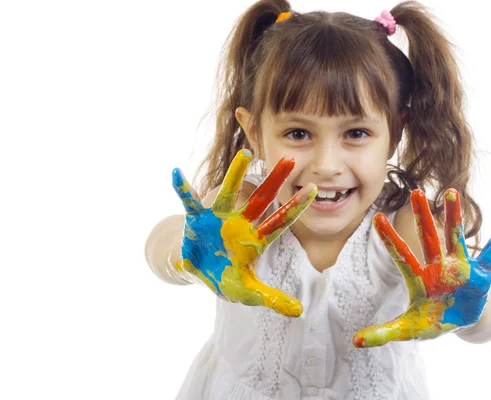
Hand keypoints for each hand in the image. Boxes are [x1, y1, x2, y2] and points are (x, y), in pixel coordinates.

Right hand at [172, 149, 316, 316]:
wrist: (197, 273)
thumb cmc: (226, 278)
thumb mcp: (249, 292)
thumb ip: (272, 299)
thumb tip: (299, 311)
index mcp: (256, 239)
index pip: (280, 221)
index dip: (296, 206)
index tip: (314, 189)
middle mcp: (241, 223)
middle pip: (261, 198)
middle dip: (275, 181)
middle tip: (291, 159)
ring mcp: (219, 217)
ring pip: (229, 191)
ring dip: (236, 173)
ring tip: (245, 153)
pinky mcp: (197, 218)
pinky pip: (189, 201)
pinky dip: (182, 188)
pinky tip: (176, 172)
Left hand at [352, 189, 490, 346]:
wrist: (460, 322)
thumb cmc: (432, 321)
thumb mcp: (408, 330)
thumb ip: (383, 333)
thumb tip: (354, 342)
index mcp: (420, 278)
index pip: (401, 255)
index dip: (390, 238)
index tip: (376, 217)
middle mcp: (438, 267)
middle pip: (428, 238)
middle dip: (422, 216)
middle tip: (415, 191)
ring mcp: (460, 267)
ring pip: (456, 237)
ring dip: (454, 216)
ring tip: (451, 192)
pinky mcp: (481, 273)